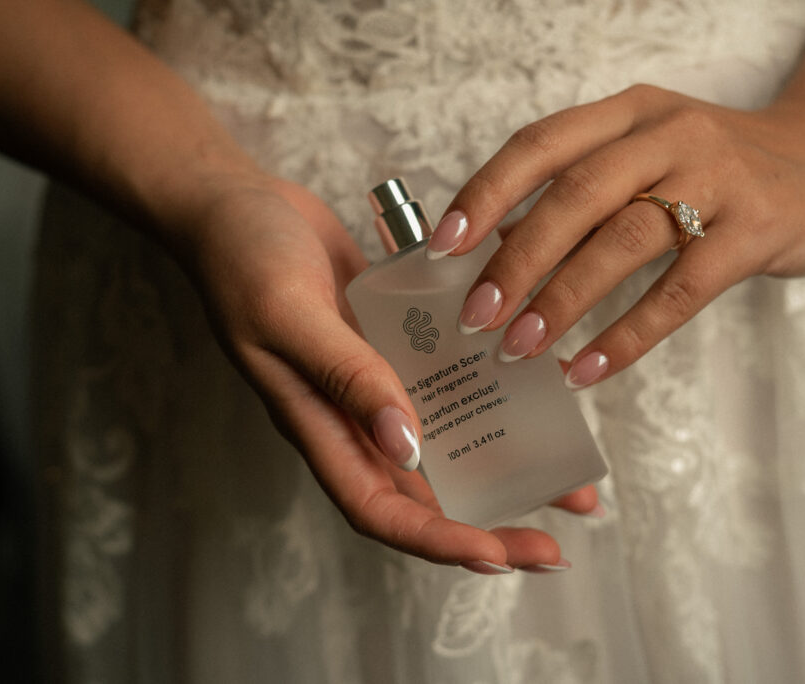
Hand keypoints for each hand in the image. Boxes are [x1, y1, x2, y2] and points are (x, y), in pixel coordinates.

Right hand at [177, 174, 598, 572]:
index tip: (499, 557)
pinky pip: (451, 376)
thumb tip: (408, 446)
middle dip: (490, 522)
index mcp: (319, 425)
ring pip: (449, 440)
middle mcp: (354, 416)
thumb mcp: (289, 314)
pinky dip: (492, 384)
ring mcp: (379, 380)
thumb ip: (346, 375)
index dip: (437, 541)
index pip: (380, 510)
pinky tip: (543, 379)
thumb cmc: (242, 258)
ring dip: (506, 461)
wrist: (234, 204)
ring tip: (570, 476)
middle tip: (555, 542)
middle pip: (426, 493)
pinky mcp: (397, 341)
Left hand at [432, 85, 804, 385]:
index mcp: (625, 115)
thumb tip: (495, 254)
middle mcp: (665, 136)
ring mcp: (715, 179)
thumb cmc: (712, 168)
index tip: (443, 247)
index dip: (485, 195)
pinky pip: (679, 290)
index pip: (540, 146)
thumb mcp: (644, 157)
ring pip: (623, 239)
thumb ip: (577, 197)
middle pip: (574, 195)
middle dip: (514, 260)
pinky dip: (627, 335)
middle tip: (475, 316)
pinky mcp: (754, 230)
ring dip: (562, 299)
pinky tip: (587, 369)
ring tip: (519, 348)